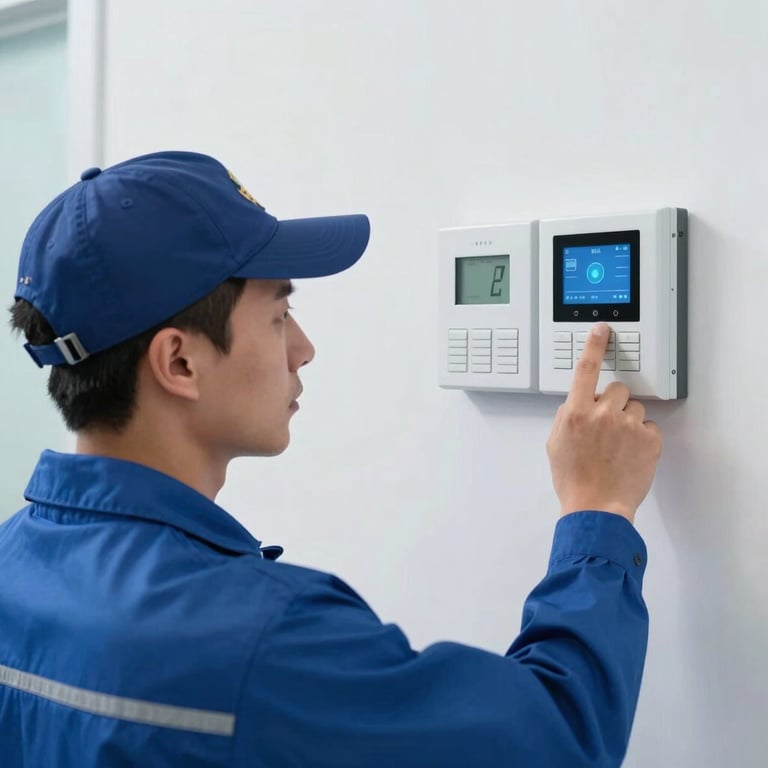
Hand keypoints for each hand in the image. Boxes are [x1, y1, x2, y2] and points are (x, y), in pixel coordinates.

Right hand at [546, 323, 662, 523]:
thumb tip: (578, 404)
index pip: (586, 368)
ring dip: (628, 421)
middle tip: (607, 426)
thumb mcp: (555, 443)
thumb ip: (567, 416)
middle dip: (613, 402)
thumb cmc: (573, 480)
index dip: (594, 345)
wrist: (596, 507)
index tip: (602, 330)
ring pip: (635, 408)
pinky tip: (630, 454)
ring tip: (618, 446)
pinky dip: (642, 438)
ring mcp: (628, 426)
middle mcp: (602, 414)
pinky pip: (649, 427)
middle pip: (617, 388)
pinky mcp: (649, 440)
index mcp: (576, 412)